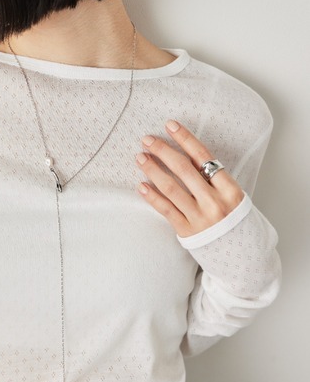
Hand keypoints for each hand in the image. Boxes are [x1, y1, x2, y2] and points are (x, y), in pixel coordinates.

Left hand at [135, 120, 243, 237]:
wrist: (242, 256)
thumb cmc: (234, 220)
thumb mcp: (233, 196)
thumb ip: (213, 179)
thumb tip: (186, 154)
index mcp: (230, 189)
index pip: (203, 157)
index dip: (185, 139)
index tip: (170, 125)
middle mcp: (215, 201)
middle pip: (184, 169)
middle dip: (163, 151)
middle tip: (147, 140)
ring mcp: (200, 217)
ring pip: (171, 187)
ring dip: (153, 169)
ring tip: (140, 157)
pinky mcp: (187, 230)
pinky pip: (166, 209)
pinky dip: (152, 196)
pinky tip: (141, 185)